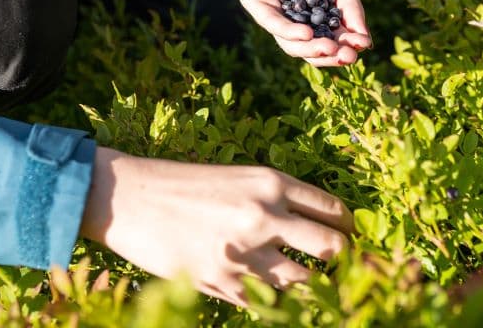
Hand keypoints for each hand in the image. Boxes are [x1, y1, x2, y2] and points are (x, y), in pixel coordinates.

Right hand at [79, 147, 353, 306]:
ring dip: (315, 289)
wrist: (130, 198)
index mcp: (271, 182)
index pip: (334, 210)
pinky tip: (275, 298)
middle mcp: (265, 215)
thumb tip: (317, 228)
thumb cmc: (185, 185)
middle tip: (343, 268)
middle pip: (332, 247)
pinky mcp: (223, 283)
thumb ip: (277, 200)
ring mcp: (246, 253)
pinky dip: (277, 304)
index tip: (351, 238)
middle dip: (344, 261)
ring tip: (316, 290)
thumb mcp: (239, 178)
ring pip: (307, 284)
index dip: (350, 228)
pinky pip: (269, 304)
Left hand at [229, 0, 371, 66]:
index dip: (344, 48)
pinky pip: (271, 22)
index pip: (329, 40)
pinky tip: (305, 34)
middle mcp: (293, 18)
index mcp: (314, 14)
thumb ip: (350, 6)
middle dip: (328, 55)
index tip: (359, 49)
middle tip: (345, 56)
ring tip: (329, 47)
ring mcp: (273, 11)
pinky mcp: (254, 1)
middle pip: (309, 48)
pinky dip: (288, 31)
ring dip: (310, 49)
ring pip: (289, 43)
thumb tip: (365, 41)